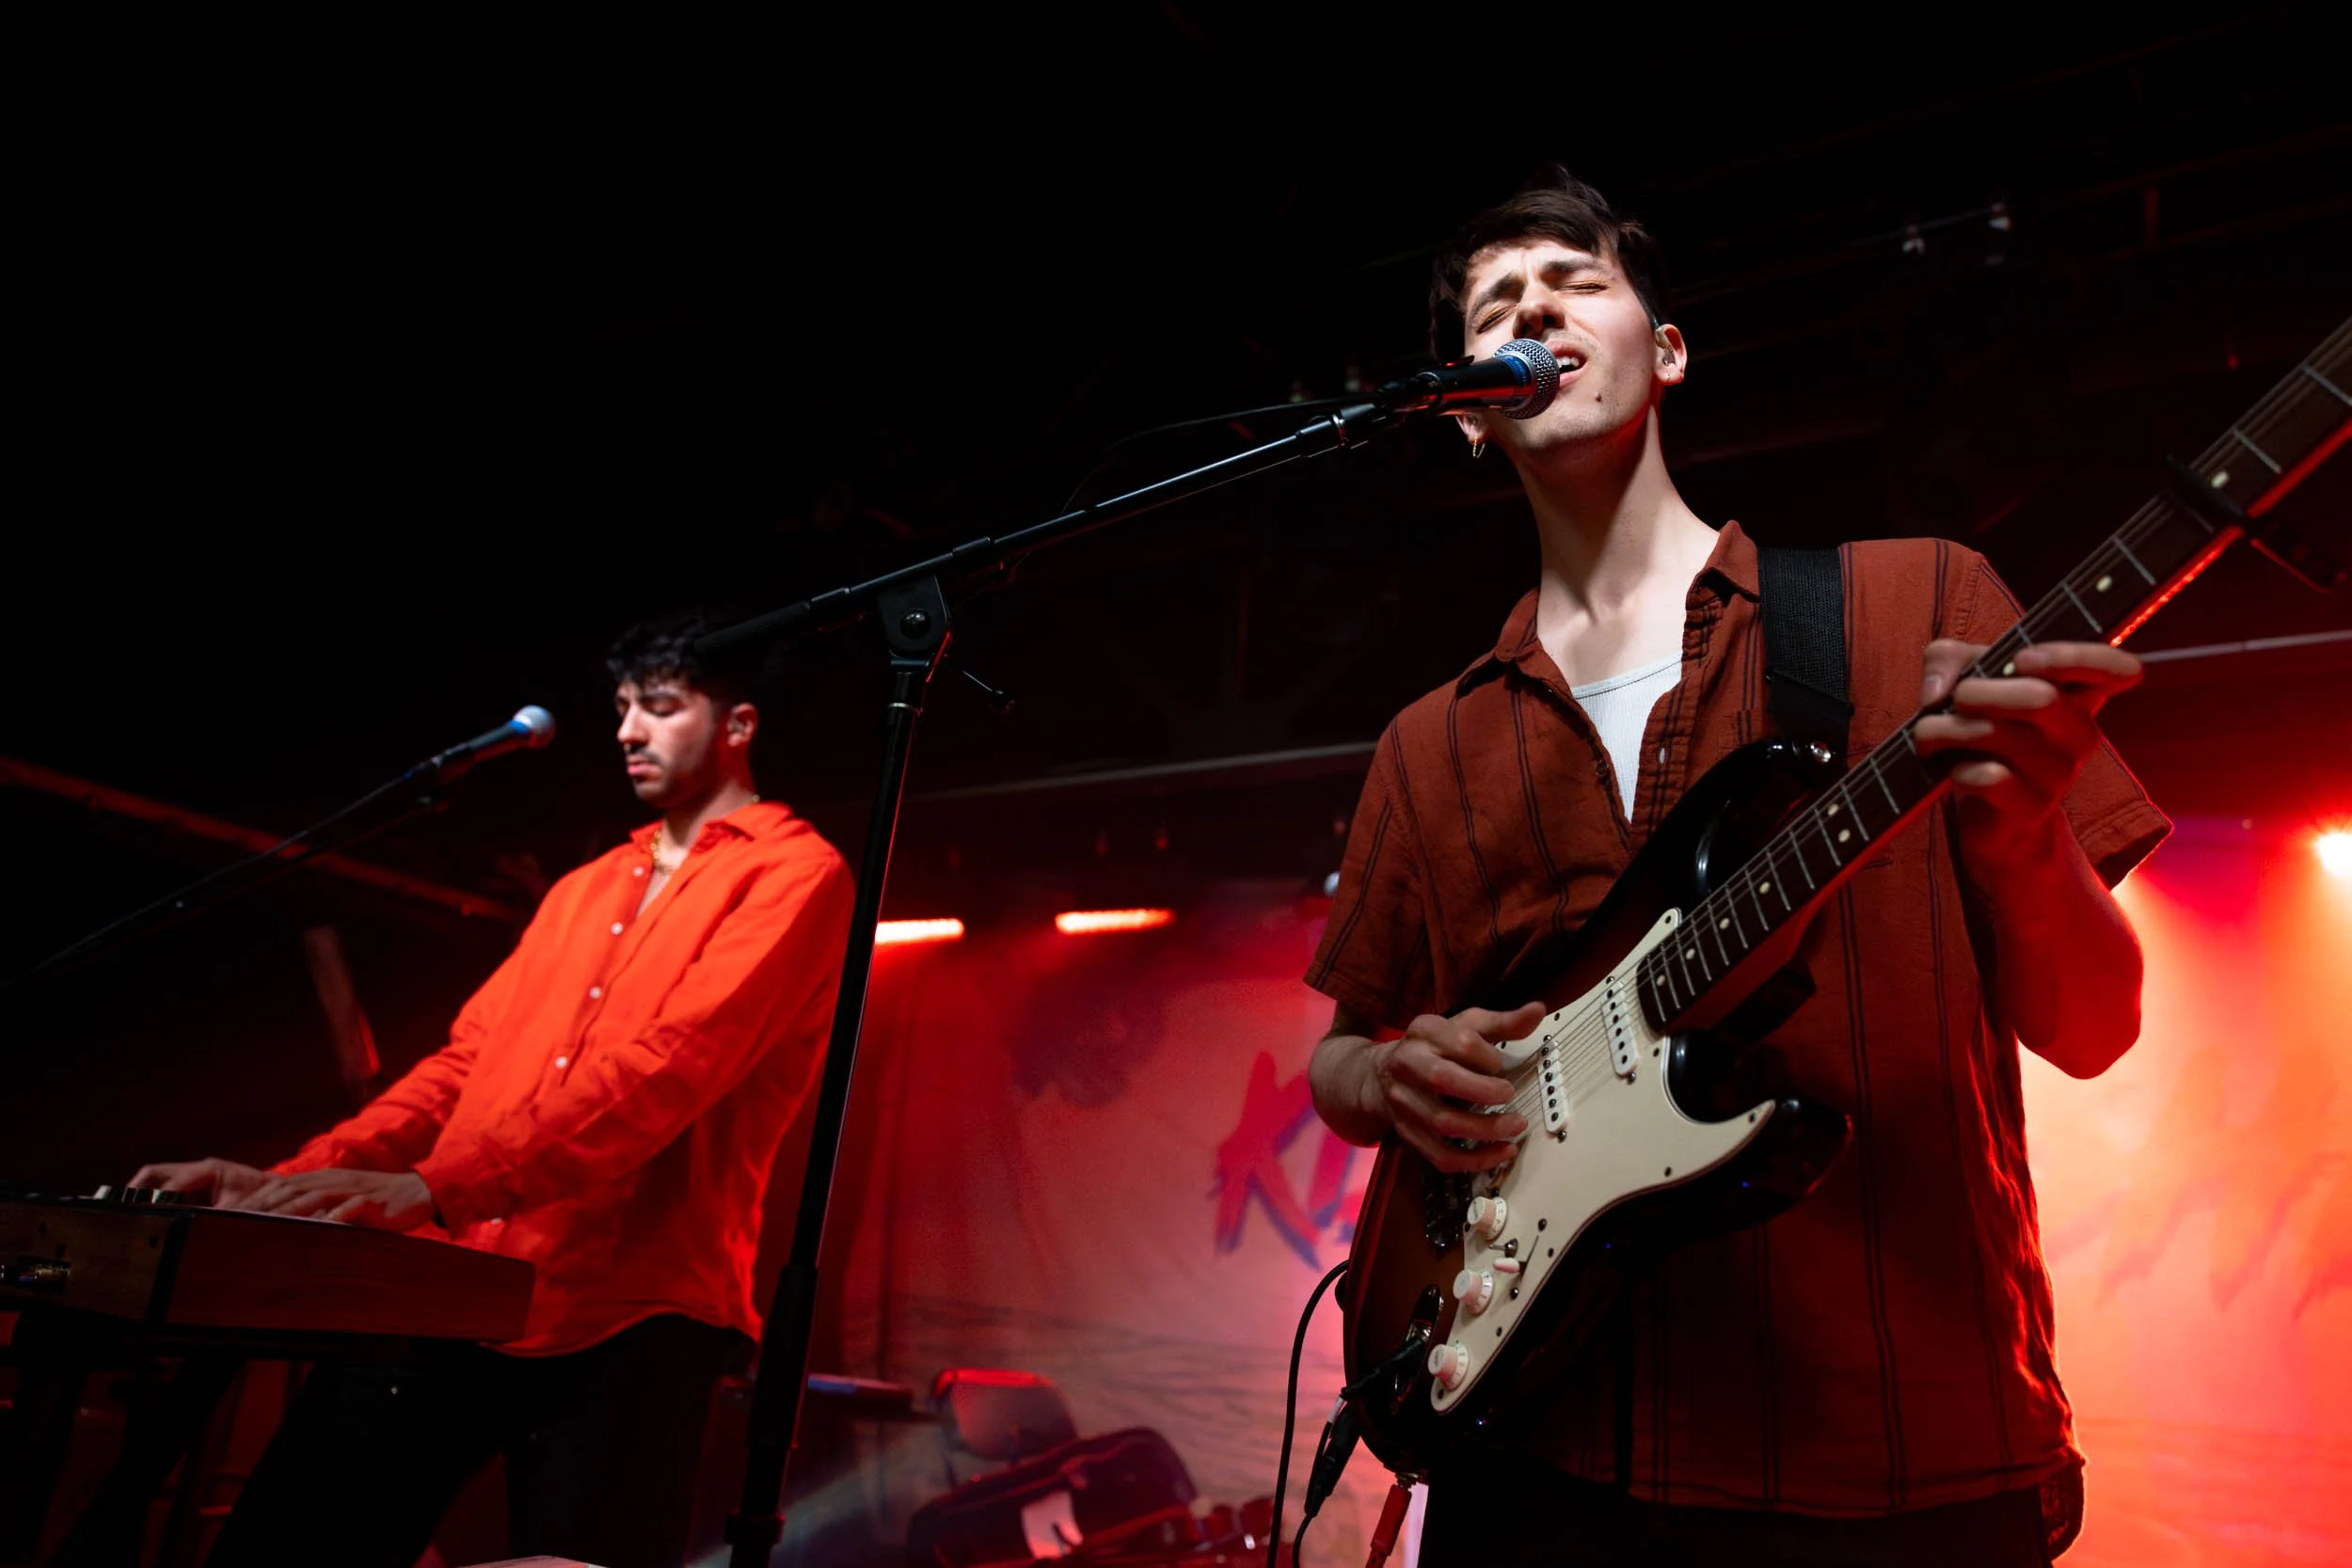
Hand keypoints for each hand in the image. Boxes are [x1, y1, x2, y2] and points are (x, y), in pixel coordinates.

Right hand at [129, 1158, 270, 1208]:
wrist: (280, 1195)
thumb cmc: (260, 1200)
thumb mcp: (236, 1211)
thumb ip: (211, 1218)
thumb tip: (187, 1228)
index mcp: (209, 1170)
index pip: (173, 1182)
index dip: (155, 1198)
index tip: (138, 1212)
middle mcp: (197, 1170)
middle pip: (155, 1173)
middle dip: (135, 1190)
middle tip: (118, 1209)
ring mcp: (193, 1177)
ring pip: (155, 1180)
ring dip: (139, 1195)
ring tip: (122, 1214)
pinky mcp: (191, 1188)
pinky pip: (163, 1190)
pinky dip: (150, 1201)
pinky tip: (140, 1217)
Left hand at [239, 1169, 435, 1230]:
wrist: (420, 1192)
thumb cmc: (379, 1203)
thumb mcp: (344, 1202)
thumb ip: (320, 1209)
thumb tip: (290, 1225)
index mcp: (325, 1180)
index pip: (283, 1187)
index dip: (258, 1198)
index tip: (233, 1212)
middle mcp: (335, 1181)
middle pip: (292, 1189)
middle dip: (264, 1203)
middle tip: (237, 1218)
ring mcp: (353, 1190)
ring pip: (315, 1196)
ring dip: (290, 1208)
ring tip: (267, 1221)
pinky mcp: (372, 1201)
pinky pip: (350, 1207)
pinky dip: (335, 1216)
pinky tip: (321, 1226)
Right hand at [1366, 1001, 1546, 1173]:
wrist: (1379, 1077)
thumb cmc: (1431, 1049)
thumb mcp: (1463, 1027)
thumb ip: (1502, 1022)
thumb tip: (1538, 1011)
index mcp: (1425, 1033)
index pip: (1460, 1041)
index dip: (1488, 1056)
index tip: (1501, 1064)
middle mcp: (1409, 1066)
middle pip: (1443, 1079)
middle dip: (1484, 1091)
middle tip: (1509, 1094)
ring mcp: (1405, 1103)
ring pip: (1443, 1123)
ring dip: (1485, 1129)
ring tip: (1515, 1126)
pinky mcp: (1408, 1134)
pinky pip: (1441, 1155)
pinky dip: (1474, 1160)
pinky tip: (1501, 1151)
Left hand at [1911, 639, 2141, 869]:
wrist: (1992, 812)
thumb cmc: (1986, 728)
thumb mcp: (1966, 678)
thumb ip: (1948, 659)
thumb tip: (1938, 691)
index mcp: (2080, 695)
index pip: (2119, 669)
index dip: (2075, 656)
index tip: (2021, 658)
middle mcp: (2080, 732)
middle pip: (2039, 697)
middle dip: (1976, 692)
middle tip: (1955, 700)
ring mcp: (2061, 773)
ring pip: (1999, 734)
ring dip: (1947, 728)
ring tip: (1930, 733)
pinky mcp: (2033, 807)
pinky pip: (1988, 777)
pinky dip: (1957, 770)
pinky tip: (1956, 772)